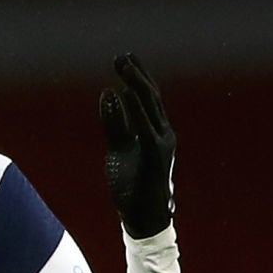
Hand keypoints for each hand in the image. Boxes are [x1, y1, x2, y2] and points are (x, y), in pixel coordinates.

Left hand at [99, 53, 175, 237]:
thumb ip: (114, 124)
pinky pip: (144, 126)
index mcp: (157, 131)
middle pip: (150, 96)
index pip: (148, 98)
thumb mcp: (118, 150)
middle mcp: (163, 132)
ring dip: (135, 83)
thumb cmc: (132, 185)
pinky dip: (134, 108)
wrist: (145, 217)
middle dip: (136, 74)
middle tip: (121, 55)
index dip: (138, 76)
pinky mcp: (154, 155)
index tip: (126, 58)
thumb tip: (108, 93)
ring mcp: (161, 142)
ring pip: (149, 106)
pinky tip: (124, 92)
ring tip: (122, 65)